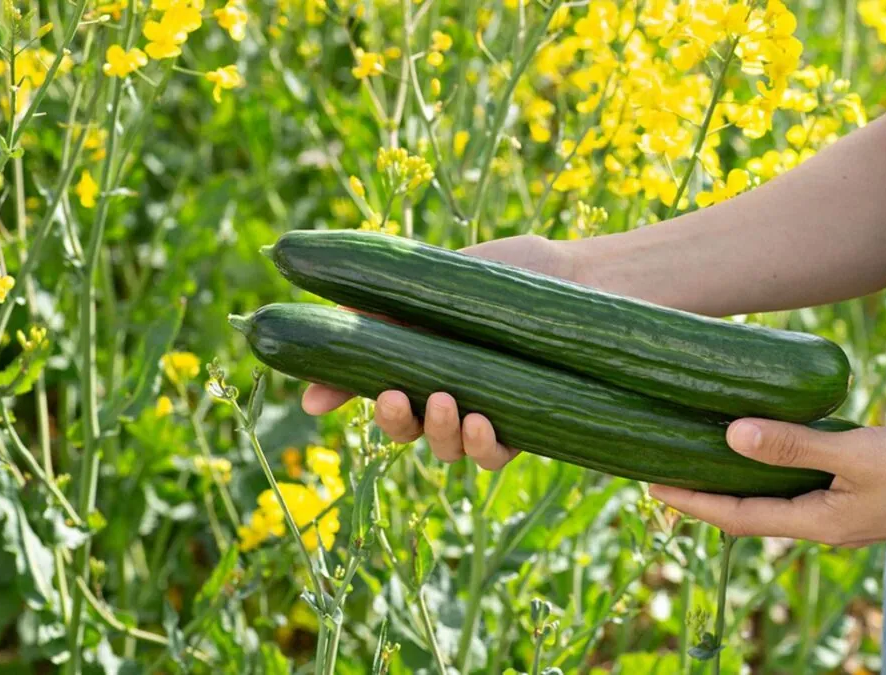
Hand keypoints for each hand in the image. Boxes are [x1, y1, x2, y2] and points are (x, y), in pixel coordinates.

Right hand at [302, 234, 577, 469]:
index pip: (379, 398)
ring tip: (444, 401)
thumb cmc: (499, 279)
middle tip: (392, 397)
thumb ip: (371, 327)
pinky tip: (482, 421)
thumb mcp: (425, 292)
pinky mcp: (528, 427)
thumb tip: (308, 392)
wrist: (577, 273)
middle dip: (393, 422)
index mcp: (423, 365)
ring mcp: (489, 415)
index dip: (343, 403)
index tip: (320, 402)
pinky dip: (482, 447)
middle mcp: (453, 397)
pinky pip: (496, 456)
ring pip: (449, 449)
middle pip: (408, 431)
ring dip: (437, 434)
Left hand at [649, 420, 885, 546]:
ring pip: (771, 497)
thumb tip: (731, 434)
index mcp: (817, 524)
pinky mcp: (853, 493)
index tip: (651, 484)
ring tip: (696, 456)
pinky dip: (769, 468)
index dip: (692, 502)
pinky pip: (797, 483)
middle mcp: (821, 524)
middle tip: (659, 469)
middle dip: (702, 494)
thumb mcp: (855, 452)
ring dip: (733, 480)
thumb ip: (794, 444)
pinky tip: (758, 446)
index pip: (737, 517)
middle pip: (747, 511)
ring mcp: (838, 510)